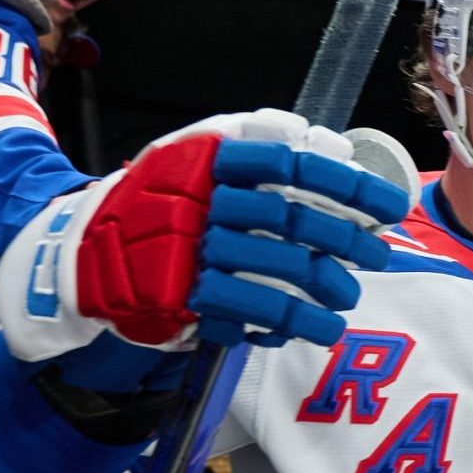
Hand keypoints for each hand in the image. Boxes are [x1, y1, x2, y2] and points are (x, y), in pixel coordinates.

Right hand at [0, 110, 414, 388]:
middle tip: (376, 255)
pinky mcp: (180, 299)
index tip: (387, 206)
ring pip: (273, 273)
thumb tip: (333, 145)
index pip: (290, 165)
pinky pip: (246, 313)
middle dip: (344, 240)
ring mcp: (187, 253)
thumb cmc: (161, 203)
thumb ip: (263, 147)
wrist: (85, 253)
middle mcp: (197, 202)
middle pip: (288, 220)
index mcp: (208, 160)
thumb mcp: (200, 158)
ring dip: (321, 289)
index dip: (346, 184)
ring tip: (348, 299)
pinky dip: (286, 323)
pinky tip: (312, 327)